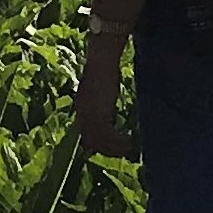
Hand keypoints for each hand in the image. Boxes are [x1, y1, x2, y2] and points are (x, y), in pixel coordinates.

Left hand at [72, 36, 136, 160]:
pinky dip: (119, 142)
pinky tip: (131, 141)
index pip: (87, 135)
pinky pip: (108, 136)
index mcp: (81, 109)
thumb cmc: (104, 70)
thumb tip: (110, 119)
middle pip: (92, 141)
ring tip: (130, 149)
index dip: (99, 145)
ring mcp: (89, 114)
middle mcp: (82, 114)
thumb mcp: (101, 91)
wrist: (101, 58)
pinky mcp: (98, 113)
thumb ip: (102, 105)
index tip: (113, 149)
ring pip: (100, 141)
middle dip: (108, 150)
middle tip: (124, 153)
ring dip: (116, 148)